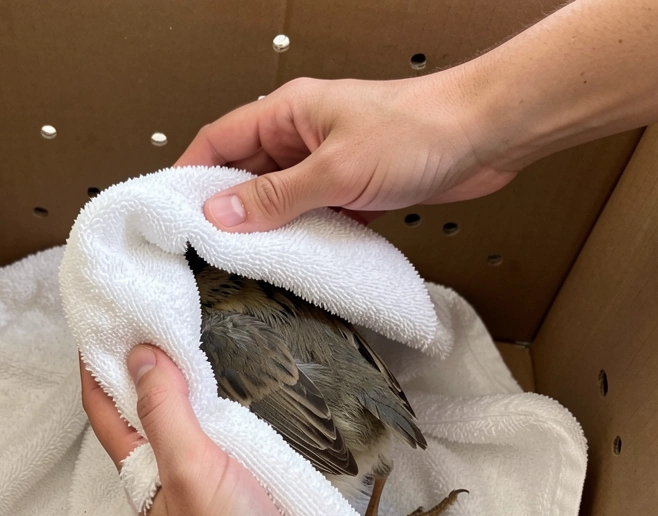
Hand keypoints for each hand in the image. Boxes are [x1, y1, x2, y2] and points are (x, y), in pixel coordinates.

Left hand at [80, 346, 361, 515]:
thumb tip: (140, 353)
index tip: (101, 320)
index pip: (106, 413)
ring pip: (197, 429)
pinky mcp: (258, 496)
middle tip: (156, 314)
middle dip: (147, 369)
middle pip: (150, 416)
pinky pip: (240, 446)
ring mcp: (217, 490)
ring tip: (197, 341)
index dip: (98, 367)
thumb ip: (165, 412)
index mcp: (143, 480)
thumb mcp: (189, 471)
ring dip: (193, 389)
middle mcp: (174, 482)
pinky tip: (249, 394)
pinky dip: (237, 415)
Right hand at [175, 74, 514, 231]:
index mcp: (288, 112)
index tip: (171, 212)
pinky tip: (299, 261)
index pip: (219, 140)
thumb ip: (275, 197)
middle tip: (207, 249)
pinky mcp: (354, 188)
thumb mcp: (333, 170)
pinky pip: (315, 215)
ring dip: (269, 228)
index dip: (192, 175)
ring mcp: (329, 162)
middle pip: (247, 174)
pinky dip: (305, 237)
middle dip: (228, 210)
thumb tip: (219, 214)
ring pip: (281, 199)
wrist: (485, 136)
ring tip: (249, 263)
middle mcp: (303, 134)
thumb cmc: (418, 132)